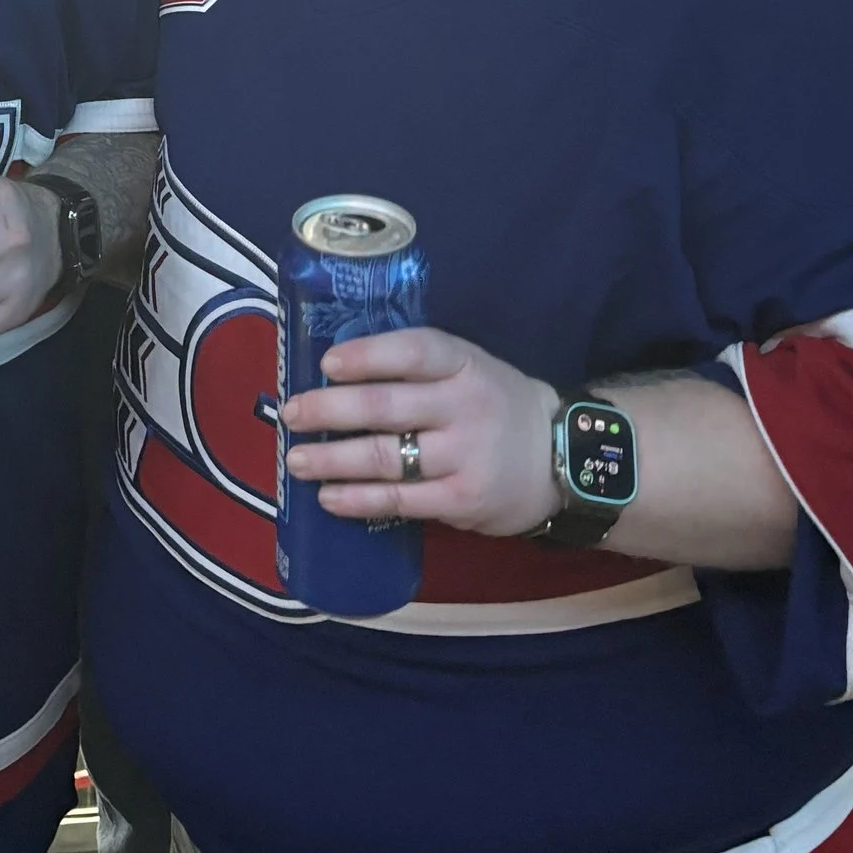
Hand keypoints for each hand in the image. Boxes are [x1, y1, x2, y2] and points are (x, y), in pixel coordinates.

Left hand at [278, 326, 560, 537]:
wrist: (562, 460)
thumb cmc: (495, 407)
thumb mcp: (469, 370)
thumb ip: (416, 370)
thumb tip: (335, 374)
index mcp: (463, 363)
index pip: (412, 350)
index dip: (367, 354)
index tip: (327, 363)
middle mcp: (464, 406)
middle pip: (386, 406)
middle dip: (330, 410)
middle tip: (291, 413)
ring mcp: (465, 455)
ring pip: (386, 457)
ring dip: (333, 460)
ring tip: (297, 460)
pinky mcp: (462, 499)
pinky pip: (399, 501)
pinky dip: (359, 500)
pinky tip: (329, 497)